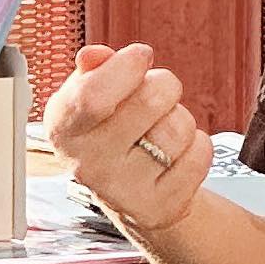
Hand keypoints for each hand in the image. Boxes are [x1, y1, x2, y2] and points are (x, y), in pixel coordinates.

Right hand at [45, 41, 213, 236]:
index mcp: (63, 128)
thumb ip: (94, 69)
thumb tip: (93, 56)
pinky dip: (197, 145)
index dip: (127, 66)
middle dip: (165, 84)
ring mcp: (123, 191)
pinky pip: (200, 154)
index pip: (93, 96)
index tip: (140, 56)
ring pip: (178, 128)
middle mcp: (87, 164)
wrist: (132, 193)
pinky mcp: (159, 207)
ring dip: (180, 118)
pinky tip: (175, 155)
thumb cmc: (112, 130)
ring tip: (162, 128)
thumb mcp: (92, 94)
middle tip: (158, 93)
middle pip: (149, 101)